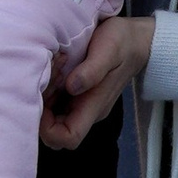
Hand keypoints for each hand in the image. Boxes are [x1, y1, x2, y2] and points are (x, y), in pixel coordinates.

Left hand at [39, 13, 153, 149]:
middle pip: (54, 131)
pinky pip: (55, 103)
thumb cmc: (122, 43)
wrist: (135, 39)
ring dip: (44, 97)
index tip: (42, 101)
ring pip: (52, 117)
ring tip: (51, 68)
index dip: (48, 128)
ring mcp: (81, 104)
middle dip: (41, 109)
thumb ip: (92, 71)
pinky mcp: (77, 95)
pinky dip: (48, 89)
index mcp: (94, 107)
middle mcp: (86, 111)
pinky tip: (53, 67)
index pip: (68, 138)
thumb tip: (72, 87)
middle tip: (45, 78)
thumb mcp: (109, 50)